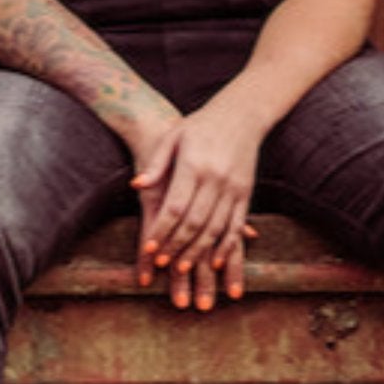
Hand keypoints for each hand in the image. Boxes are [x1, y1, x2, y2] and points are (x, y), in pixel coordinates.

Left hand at [130, 102, 263, 312]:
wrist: (241, 115)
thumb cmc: (199, 125)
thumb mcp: (173, 137)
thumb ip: (156, 164)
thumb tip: (136, 186)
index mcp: (194, 166)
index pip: (176, 207)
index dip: (162, 230)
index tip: (149, 248)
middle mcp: (216, 180)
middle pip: (195, 222)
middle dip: (177, 246)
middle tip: (162, 264)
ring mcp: (234, 188)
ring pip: (216, 228)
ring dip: (199, 251)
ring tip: (183, 268)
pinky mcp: (246, 194)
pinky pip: (236, 225)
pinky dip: (226, 245)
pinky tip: (215, 260)